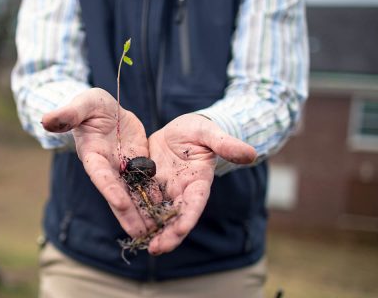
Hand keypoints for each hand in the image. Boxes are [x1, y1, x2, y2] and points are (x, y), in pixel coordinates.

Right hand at [41, 88, 148, 236]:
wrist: (106, 110)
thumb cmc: (91, 106)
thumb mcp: (84, 103)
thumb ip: (69, 113)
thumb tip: (45, 120)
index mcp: (92, 155)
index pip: (100, 175)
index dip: (109, 188)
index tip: (120, 203)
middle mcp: (107, 167)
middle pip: (118, 193)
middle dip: (128, 213)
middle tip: (141, 233)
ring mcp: (123, 168)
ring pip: (132, 193)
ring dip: (142, 212)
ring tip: (155, 232)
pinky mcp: (137, 164)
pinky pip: (145, 183)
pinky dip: (153, 197)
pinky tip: (166, 212)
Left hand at [147, 114, 256, 254]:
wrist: (180, 128)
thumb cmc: (200, 130)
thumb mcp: (210, 134)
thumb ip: (226, 145)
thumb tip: (251, 153)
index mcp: (198, 181)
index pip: (195, 203)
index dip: (189, 217)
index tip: (180, 230)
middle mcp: (181, 190)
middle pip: (176, 215)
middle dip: (168, 234)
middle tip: (156, 249)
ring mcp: (165, 188)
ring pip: (157, 211)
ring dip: (150, 228)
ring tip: (140, 241)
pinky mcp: (149, 182)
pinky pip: (141, 197)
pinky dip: (136, 210)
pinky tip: (126, 220)